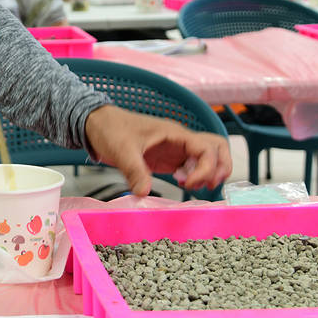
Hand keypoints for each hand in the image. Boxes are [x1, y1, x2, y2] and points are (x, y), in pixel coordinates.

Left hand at [84, 105, 231, 196]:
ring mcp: (176, 149)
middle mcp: (180, 140)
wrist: (98, 124)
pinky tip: (182, 185)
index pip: (207, 148)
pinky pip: (192, 166)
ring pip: (208, 157)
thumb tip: (144, 193)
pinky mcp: (168, 158)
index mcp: (174, 133)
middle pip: (217, 148)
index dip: (206, 168)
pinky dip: (195, 177)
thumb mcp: (121, 150)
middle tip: (207, 186)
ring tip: (193, 186)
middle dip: (220, 168)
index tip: (187, 184)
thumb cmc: (111, 129)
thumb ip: (134, 171)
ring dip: (209, 173)